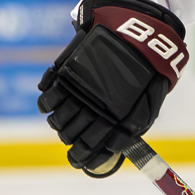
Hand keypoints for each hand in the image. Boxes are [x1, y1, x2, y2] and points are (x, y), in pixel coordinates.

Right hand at [37, 0, 187, 176]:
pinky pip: (48, 98)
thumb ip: (130, 129)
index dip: (81, 158)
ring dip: (58, 124)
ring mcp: (80, 92)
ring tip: (62, 121)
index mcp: (117, 121)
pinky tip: (50, 104)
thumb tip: (114, 149)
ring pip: (58, 121)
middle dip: (70, 141)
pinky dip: (46, 104)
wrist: (138, 34)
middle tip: (71, 138)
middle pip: (71, 136)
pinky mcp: (68, 74)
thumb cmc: (148, 73)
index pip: (92, 150)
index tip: (77, 160)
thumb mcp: (148, 106)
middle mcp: (96, 109)